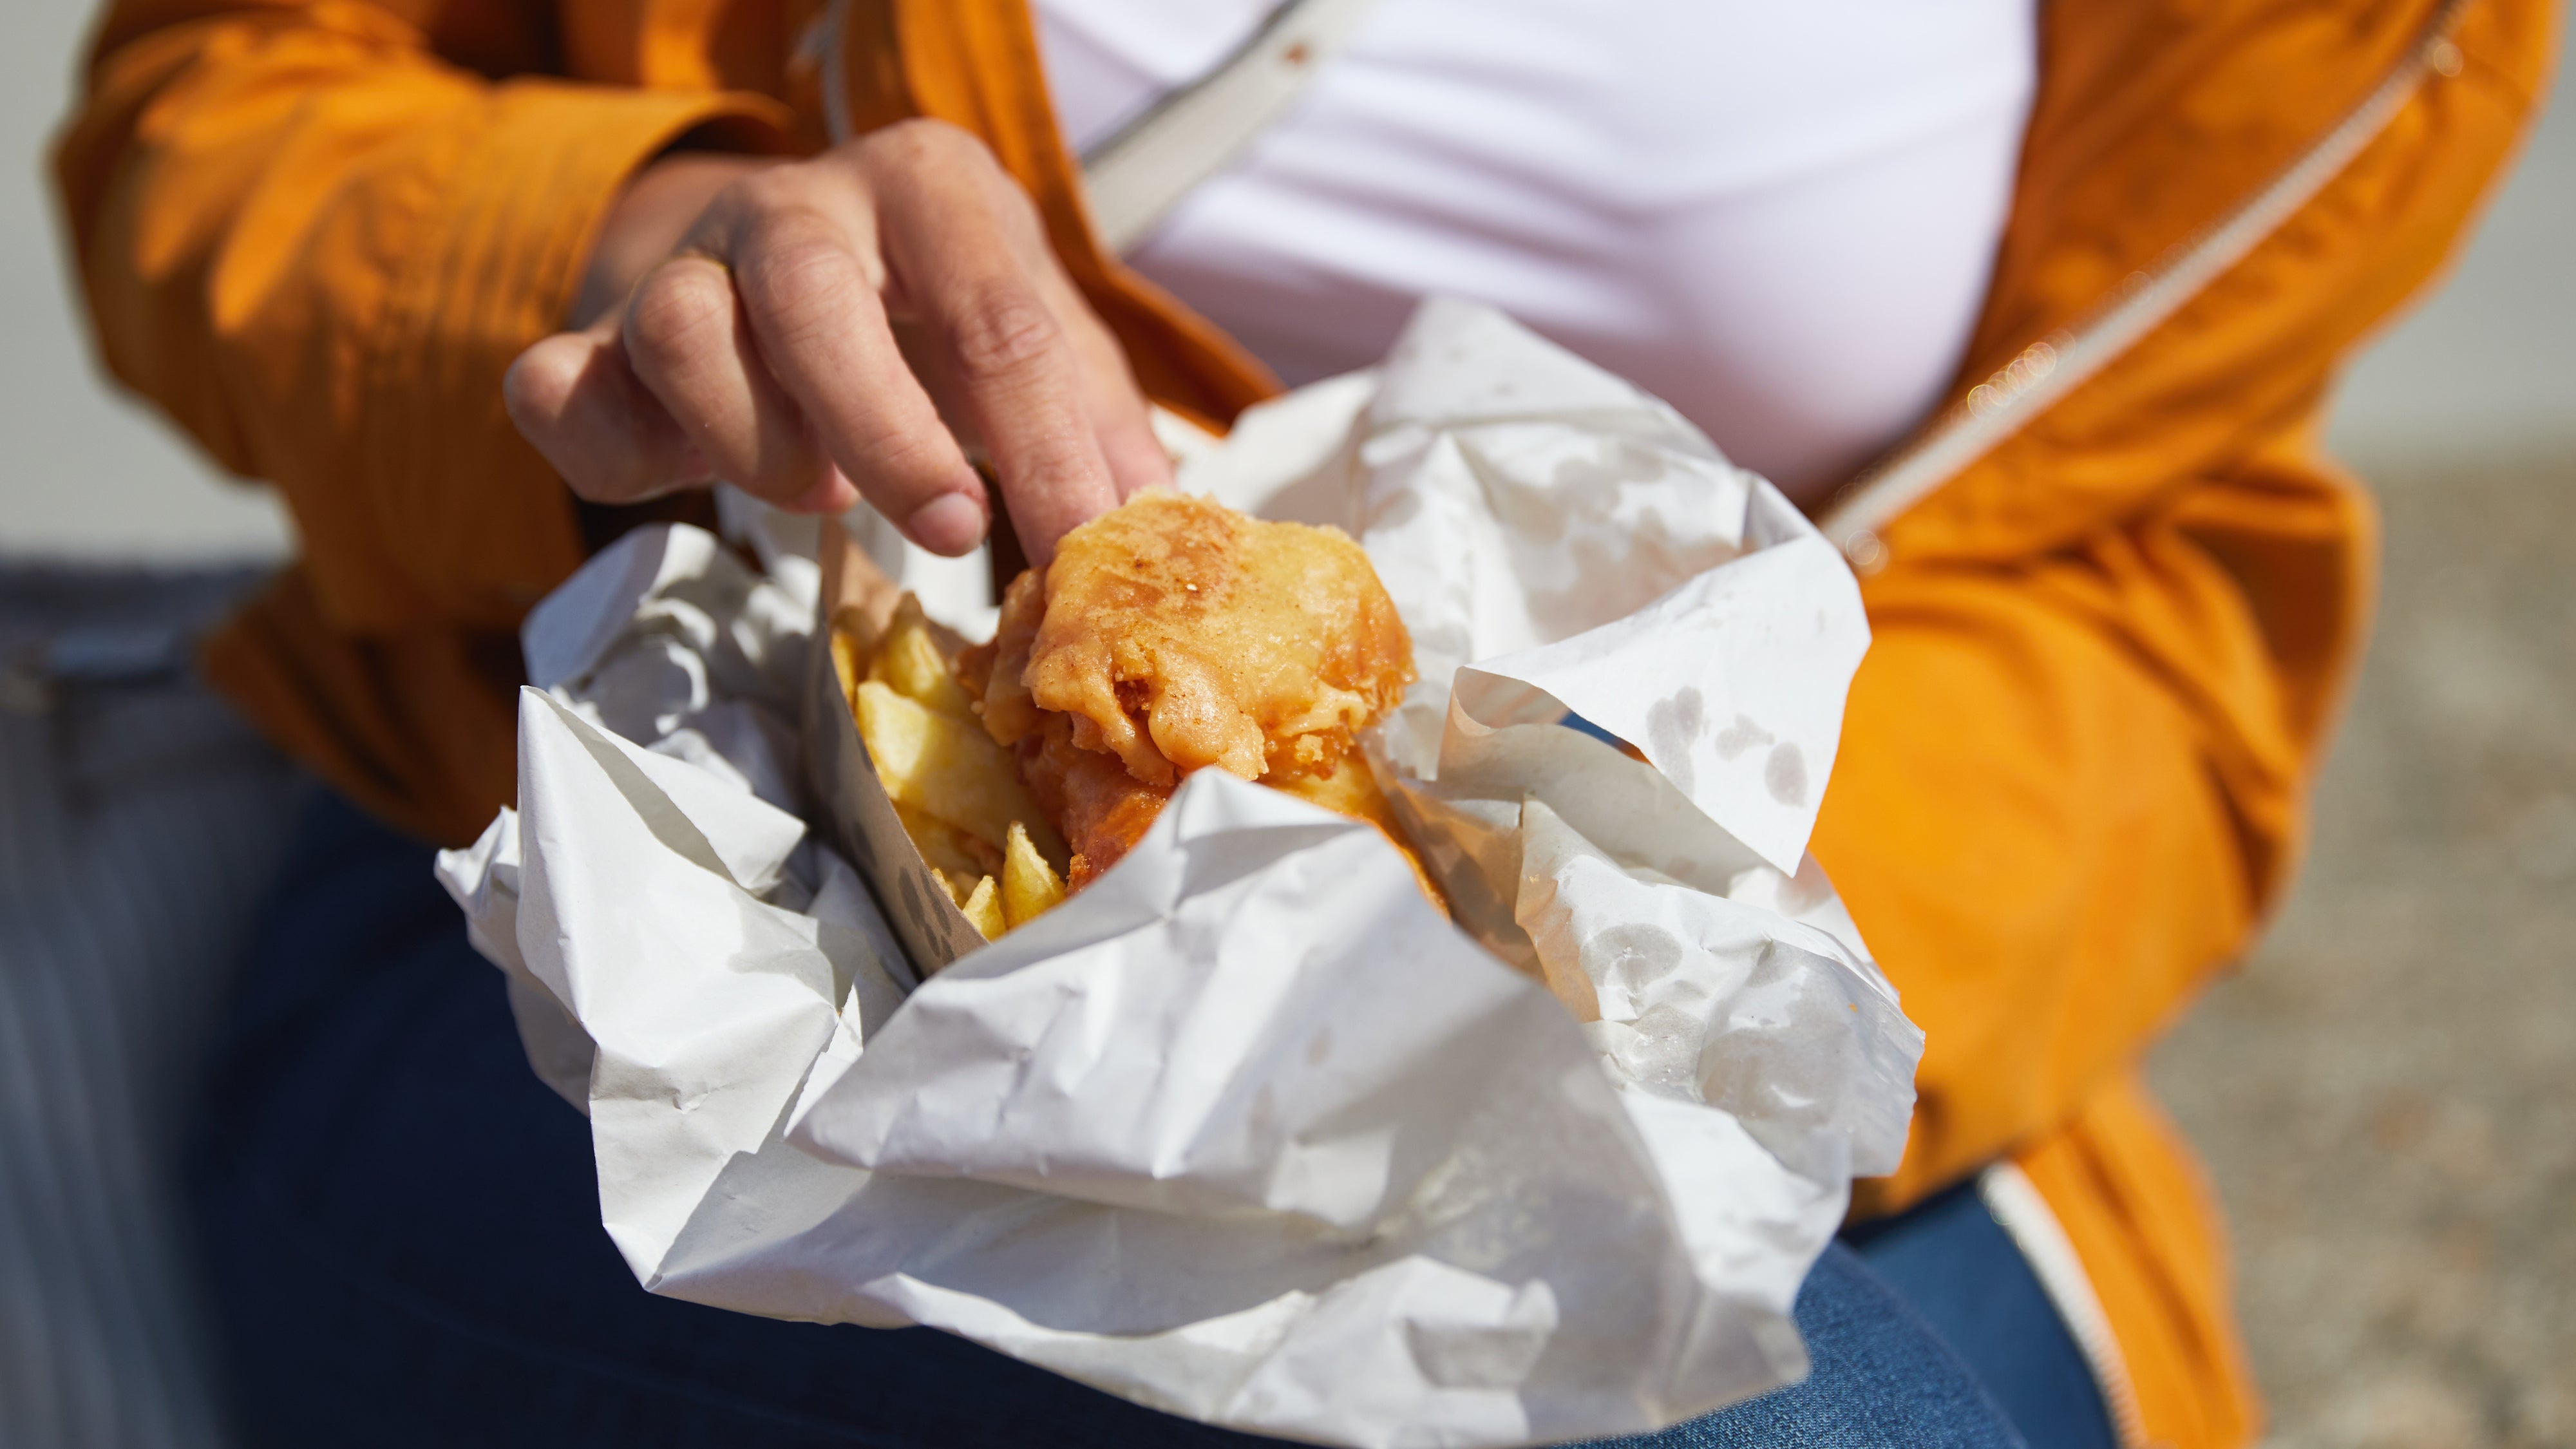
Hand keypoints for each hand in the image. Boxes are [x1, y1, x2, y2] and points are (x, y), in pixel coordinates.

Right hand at [503, 121, 1170, 561]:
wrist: (786, 268)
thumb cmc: (935, 319)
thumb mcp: (1036, 341)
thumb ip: (1095, 421)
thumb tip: (1148, 526)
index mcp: (929, 189)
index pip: (998, 319)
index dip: (1046, 451)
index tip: (1078, 552)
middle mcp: (796, 205)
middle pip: (816, 301)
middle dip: (891, 437)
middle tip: (958, 531)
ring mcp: (685, 263)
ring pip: (684, 333)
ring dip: (760, 446)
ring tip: (821, 493)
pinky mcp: (596, 336)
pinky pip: (561, 383)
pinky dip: (610, 447)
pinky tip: (671, 476)